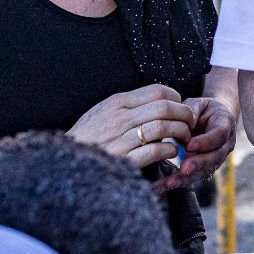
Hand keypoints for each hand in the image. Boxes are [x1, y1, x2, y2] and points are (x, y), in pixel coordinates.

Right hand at [68, 84, 196, 178]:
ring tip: (182, 138)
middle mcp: (119, 118)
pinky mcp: (124, 160)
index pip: (157, 91)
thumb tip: (157, 99)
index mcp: (116, 103)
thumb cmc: (87, 136)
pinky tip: (171, 152)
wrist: (65, 161)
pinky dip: (169, 150)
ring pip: (163, 128)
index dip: (176, 97)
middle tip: (189, 123)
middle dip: (184, 114)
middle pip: (165, 108)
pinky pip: (155, 151)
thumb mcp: (101, 111)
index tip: (180, 106)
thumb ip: (127, 104)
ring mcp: (121, 140)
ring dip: (180, 133)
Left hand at [160, 95, 237, 189]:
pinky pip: (194, 176)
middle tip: (183, 169)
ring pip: (205, 170)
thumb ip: (191, 110)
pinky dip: (179, 181)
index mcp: (225, 125)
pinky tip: (164, 186)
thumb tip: (184, 122)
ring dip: (187, 178)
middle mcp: (224, 145)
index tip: (189, 146)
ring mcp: (216, 158)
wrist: (213, 118)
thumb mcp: (198, 103)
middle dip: (198, 164)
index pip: (218, 135)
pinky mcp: (205, 167)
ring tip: (169, 183)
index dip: (205, 142)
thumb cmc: (204, 109)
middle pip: (214, 157)